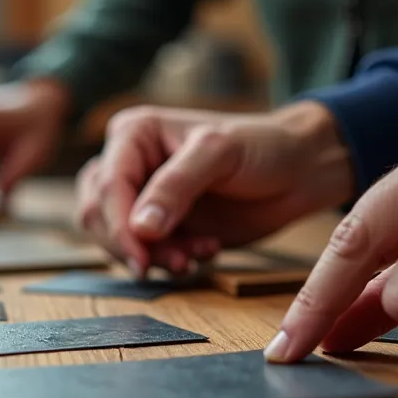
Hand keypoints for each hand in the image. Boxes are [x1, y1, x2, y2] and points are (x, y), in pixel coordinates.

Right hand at [75, 102, 353, 275]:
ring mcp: (144, 196)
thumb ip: (176, 187)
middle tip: (174, 262)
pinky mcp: (162, 224)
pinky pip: (146, 252)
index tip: (142, 258)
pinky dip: (171, 260)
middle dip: (131, 245)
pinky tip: (207, 251)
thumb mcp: (219, 154)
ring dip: (153, 257)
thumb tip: (139, 228)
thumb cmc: (262, 146)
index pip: (106, 185)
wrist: (299, 170)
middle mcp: (130, 163)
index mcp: (133, 134)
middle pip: (98, 214)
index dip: (118, 226)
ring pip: (117, 238)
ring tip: (195, 257)